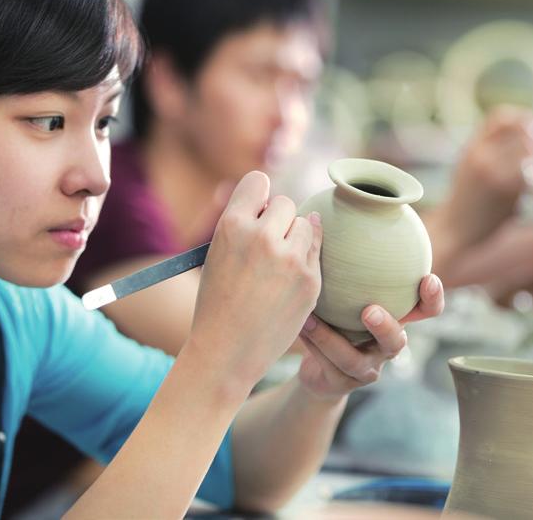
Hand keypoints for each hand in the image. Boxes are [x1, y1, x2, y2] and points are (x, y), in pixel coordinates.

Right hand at [186, 171, 322, 392]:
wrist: (226, 352)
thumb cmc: (217, 301)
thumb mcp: (217, 254)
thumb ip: (244, 225)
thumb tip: (277, 202)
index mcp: (231, 225)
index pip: (257, 182)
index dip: (257, 197)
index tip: (256, 212)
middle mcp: (261, 236)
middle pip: (284, 203)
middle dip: (277, 220)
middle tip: (265, 247)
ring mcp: (289, 259)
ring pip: (305, 224)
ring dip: (294, 238)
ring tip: (276, 266)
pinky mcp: (310, 280)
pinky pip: (315, 251)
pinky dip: (305, 260)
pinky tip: (288, 279)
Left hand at [295, 275, 443, 400]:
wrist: (321, 368)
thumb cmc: (337, 317)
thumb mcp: (345, 291)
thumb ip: (349, 264)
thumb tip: (330, 215)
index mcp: (395, 318)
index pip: (424, 310)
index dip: (432, 298)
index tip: (427, 278)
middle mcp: (385, 346)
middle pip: (397, 342)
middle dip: (387, 327)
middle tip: (369, 311)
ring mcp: (366, 369)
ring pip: (355, 360)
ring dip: (331, 339)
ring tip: (313, 319)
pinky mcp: (342, 383)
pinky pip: (327, 365)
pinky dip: (311, 344)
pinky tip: (297, 325)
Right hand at [438, 106, 532, 250]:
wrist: (454, 229)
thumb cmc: (466, 201)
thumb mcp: (468, 167)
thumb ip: (488, 150)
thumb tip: (522, 137)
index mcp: (471, 147)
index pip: (500, 116)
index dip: (521, 118)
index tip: (532, 129)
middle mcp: (480, 155)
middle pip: (520, 128)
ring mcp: (492, 171)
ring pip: (529, 150)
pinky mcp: (504, 190)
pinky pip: (530, 173)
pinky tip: (529, 187)